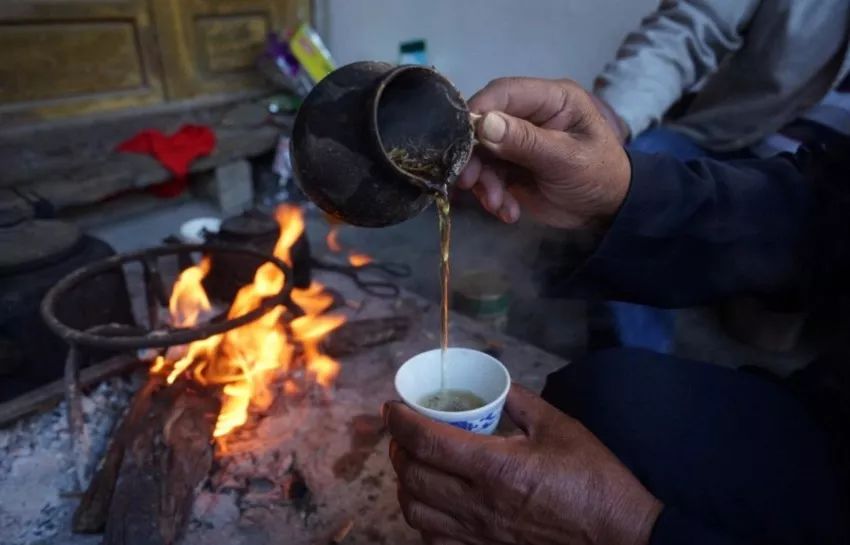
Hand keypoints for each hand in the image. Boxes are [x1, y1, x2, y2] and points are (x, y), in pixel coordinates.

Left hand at [384, 384, 661, 544]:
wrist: (617, 536)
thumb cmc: (593, 479)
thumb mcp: (559, 427)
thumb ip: (520, 402)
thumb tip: (495, 384)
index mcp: (495, 466)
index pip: (426, 442)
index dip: (399, 421)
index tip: (391, 407)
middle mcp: (478, 503)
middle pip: (412, 475)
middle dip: (398, 449)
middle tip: (402, 433)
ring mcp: (479, 532)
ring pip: (415, 511)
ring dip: (405, 484)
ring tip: (412, 465)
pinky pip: (434, 538)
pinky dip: (422, 517)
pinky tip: (431, 502)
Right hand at [459, 78, 630, 228]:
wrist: (606, 212)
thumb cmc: (599, 176)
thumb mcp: (566, 159)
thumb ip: (526, 141)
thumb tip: (483, 124)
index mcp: (551, 98)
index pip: (504, 93)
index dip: (478, 110)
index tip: (460, 137)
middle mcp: (529, 115)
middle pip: (484, 124)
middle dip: (474, 155)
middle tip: (469, 181)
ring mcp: (516, 142)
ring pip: (480, 154)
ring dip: (483, 182)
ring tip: (498, 203)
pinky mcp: (509, 167)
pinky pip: (487, 176)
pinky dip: (492, 196)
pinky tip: (508, 211)